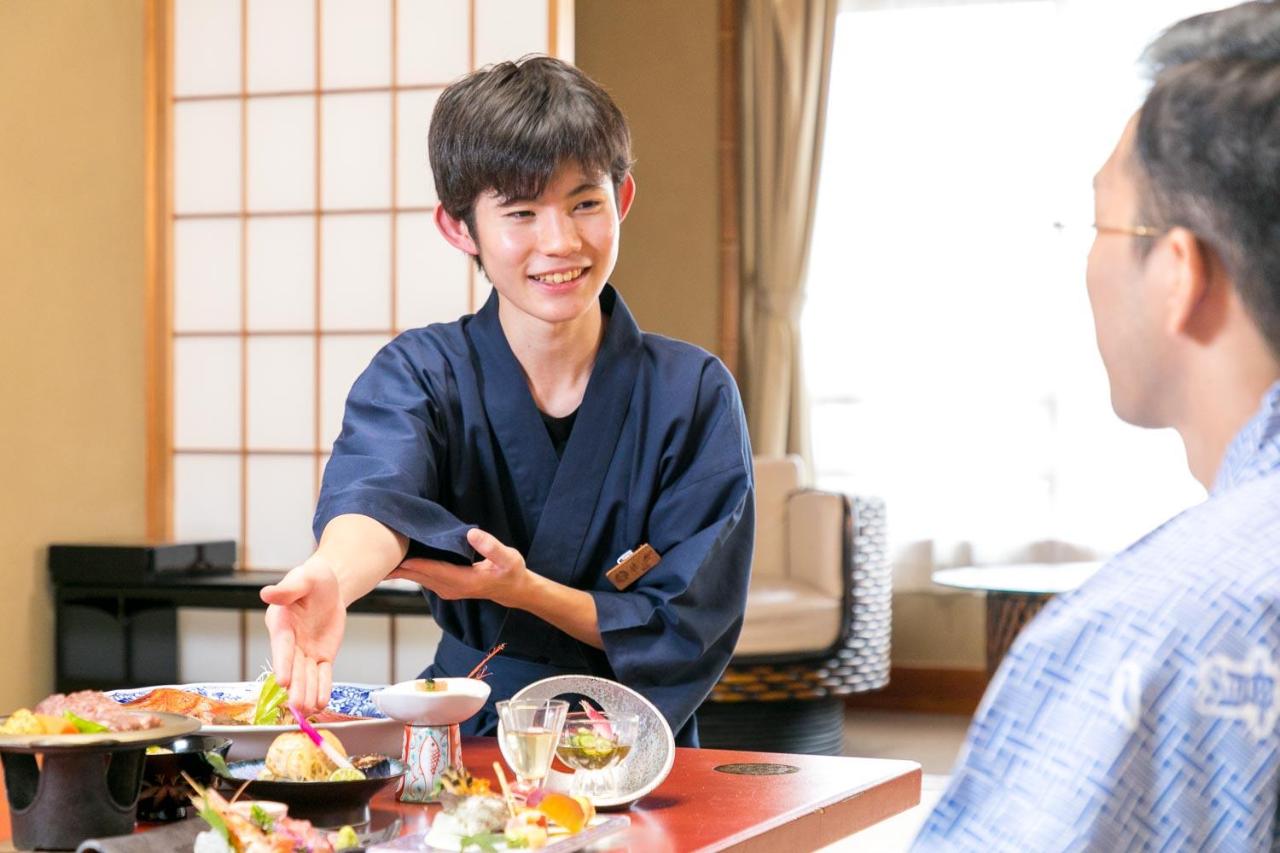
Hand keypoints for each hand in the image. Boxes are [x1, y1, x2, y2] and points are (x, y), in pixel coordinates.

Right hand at [260, 557, 345, 713]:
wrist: (330, 586)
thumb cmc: (313, 579)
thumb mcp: (304, 578)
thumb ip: (288, 588)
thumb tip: (267, 593)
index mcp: (282, 623)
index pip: (282, 646)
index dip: (283, 663)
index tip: (283, 680)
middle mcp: (291, 641)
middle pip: (294, 666)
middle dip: (296, 686)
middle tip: (297, 704)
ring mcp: (306, 651)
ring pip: (307, 675)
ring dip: (307, 692)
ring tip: (308, 710)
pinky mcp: (321, 655)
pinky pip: (322, 673)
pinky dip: (322, 687)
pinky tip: (321, 702)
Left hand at [388, 528, 533, 607]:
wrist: (512, 589)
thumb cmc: (510, 572)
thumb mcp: (508, 558)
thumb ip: (491, 547)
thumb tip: (473, 534)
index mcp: (461, 580)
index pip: (429, 569)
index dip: (409, 562)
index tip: (389, 552)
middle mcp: (449, 587)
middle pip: (416, 575)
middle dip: (395, 565)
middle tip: (369, 551)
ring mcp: (445, 588)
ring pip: (416, 577)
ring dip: (398, 568)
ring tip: (375, 555)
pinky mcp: (444, 585)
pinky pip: (421, 576)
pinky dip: (408, 569)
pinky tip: (396, 560)